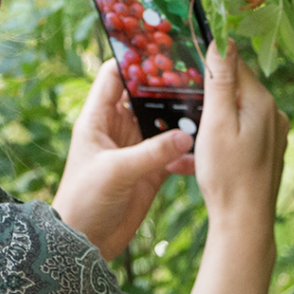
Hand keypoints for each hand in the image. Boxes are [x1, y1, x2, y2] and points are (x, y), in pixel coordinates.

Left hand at [52, 60, 193, 260]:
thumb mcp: (116, 171)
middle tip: (198, 76)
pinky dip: (188, 149)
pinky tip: (205, 147)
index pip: (114, 75)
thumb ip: (151, 152)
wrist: (84, 243)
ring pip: (163, 122)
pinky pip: (173, 152)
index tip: (162, 49)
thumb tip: (186, 135)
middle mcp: (118, 127)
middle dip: (168, 87)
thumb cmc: (85, 200)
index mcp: (99, 117)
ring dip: (182, 118)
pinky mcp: (150, 170)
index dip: (134, 60)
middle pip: (145, 96)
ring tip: (209, 106)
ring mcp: (135, 148)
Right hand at [195, 40, 288, 233]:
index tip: (186, 66)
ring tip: (191, 137)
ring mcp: (273, 134)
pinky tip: (200, 156)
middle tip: (183, 106)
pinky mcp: (268, 151)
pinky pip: (241, 133)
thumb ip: (220, 80)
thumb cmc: (227, 174)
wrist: (245, 223)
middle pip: (236, 88)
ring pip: (237, 111)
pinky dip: (220, 137)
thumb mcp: (216, 122)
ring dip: (213, 118)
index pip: (234, 64)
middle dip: (209, 93)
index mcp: (261, 101)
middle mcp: (273, 113)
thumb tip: (221, 40)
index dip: (210, 63)